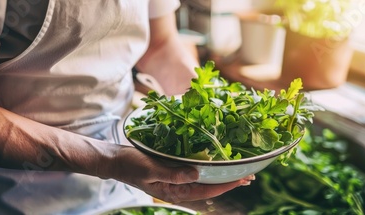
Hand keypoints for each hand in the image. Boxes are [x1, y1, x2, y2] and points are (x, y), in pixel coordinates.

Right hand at [107, 145, 254, 202]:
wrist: (114, 159)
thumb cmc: (130, 164)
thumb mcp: (151, 169)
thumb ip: (173, 174)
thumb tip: (197, 174)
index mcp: (174, 191)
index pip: (206, 191)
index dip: (225, 185)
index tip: (242, 179)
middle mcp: (178, 187)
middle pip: (209, 187)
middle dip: (229, 181)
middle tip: (250, 175)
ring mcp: (176, 179)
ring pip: (204, 179)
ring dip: (221, 174)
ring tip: (239, 170)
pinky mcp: (173, 169)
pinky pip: (195, 170)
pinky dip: (208, 167)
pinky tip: (216, 162)